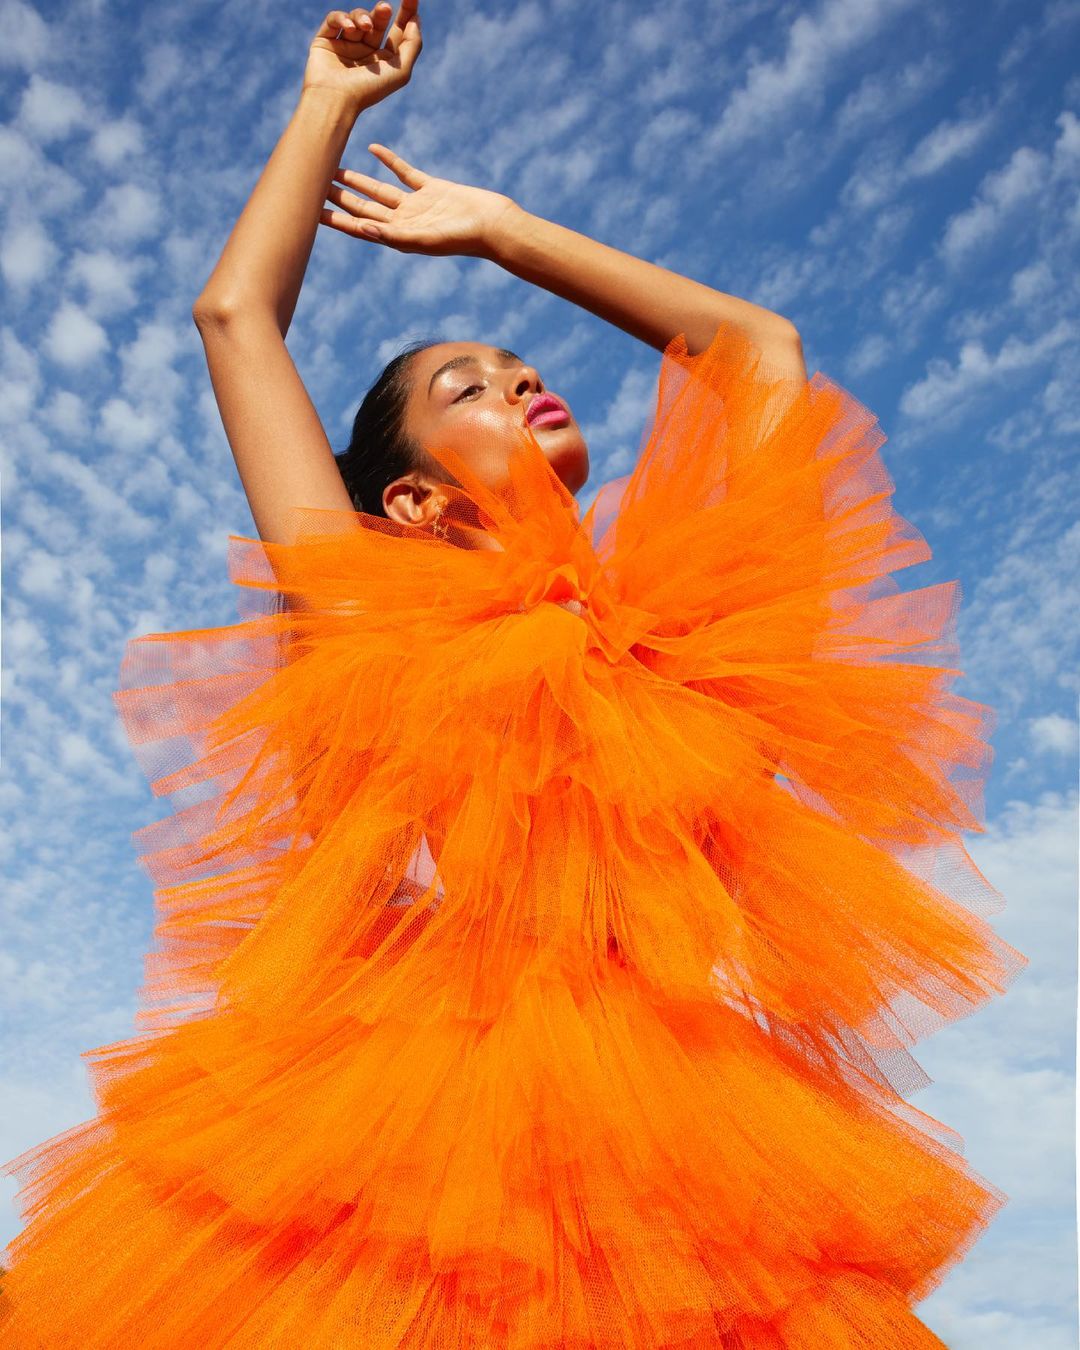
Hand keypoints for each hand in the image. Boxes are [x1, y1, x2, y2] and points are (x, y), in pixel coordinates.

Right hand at [303, 2, 421, 112]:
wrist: (335, 99)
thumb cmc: (369, 89)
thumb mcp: (401, 70)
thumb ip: (413, 44)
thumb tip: (415, 19)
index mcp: (384, 60)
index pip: (397, 31)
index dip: (406, 12)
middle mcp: (365, 52)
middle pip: (377, 21)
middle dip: (382, 12)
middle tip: (386, 8)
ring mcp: (345, 45)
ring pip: (356, 17)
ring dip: (362, 17)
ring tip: (365, 26)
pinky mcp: (325, 40)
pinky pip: (334, 19)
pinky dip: (342, 18)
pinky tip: (349, 27)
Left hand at [320, 144, 518, 257]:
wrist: (494, 225)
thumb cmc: (463, 238)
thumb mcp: (425, 239)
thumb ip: (394, 235)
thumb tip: (362, 228)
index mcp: (399, 237)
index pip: (359, 226)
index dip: (334, 219)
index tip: (309, 211)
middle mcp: (404, 222)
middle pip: (364, 207)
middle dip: (339, 197)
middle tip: (313, 183)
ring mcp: (417, 204)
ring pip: (379, 189)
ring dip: (357, 180)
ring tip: (334, 167)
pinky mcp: (431, 188)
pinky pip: (404, 172)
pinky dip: (389, 161)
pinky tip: (373, 149)